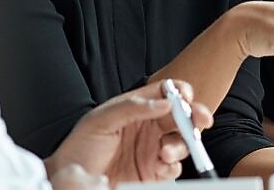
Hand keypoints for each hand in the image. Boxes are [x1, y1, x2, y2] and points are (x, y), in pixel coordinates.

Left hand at [45, 79, 213, 185]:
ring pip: (182, 142)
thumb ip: (132, 107)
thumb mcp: (100, 120)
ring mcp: (153, 150)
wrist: (72, 180)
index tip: (186, 96)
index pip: (166, 93)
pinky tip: (160, 165)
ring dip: (181, 145)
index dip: (180, 92)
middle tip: (201, 119)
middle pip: (182, 117)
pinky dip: (172, 166)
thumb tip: (164, 101)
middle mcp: (149, 128)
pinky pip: (174, 167)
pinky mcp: (153, 173)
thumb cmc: (79, 148)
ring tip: (164, 152)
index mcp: (138, 109)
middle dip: (195, 116)